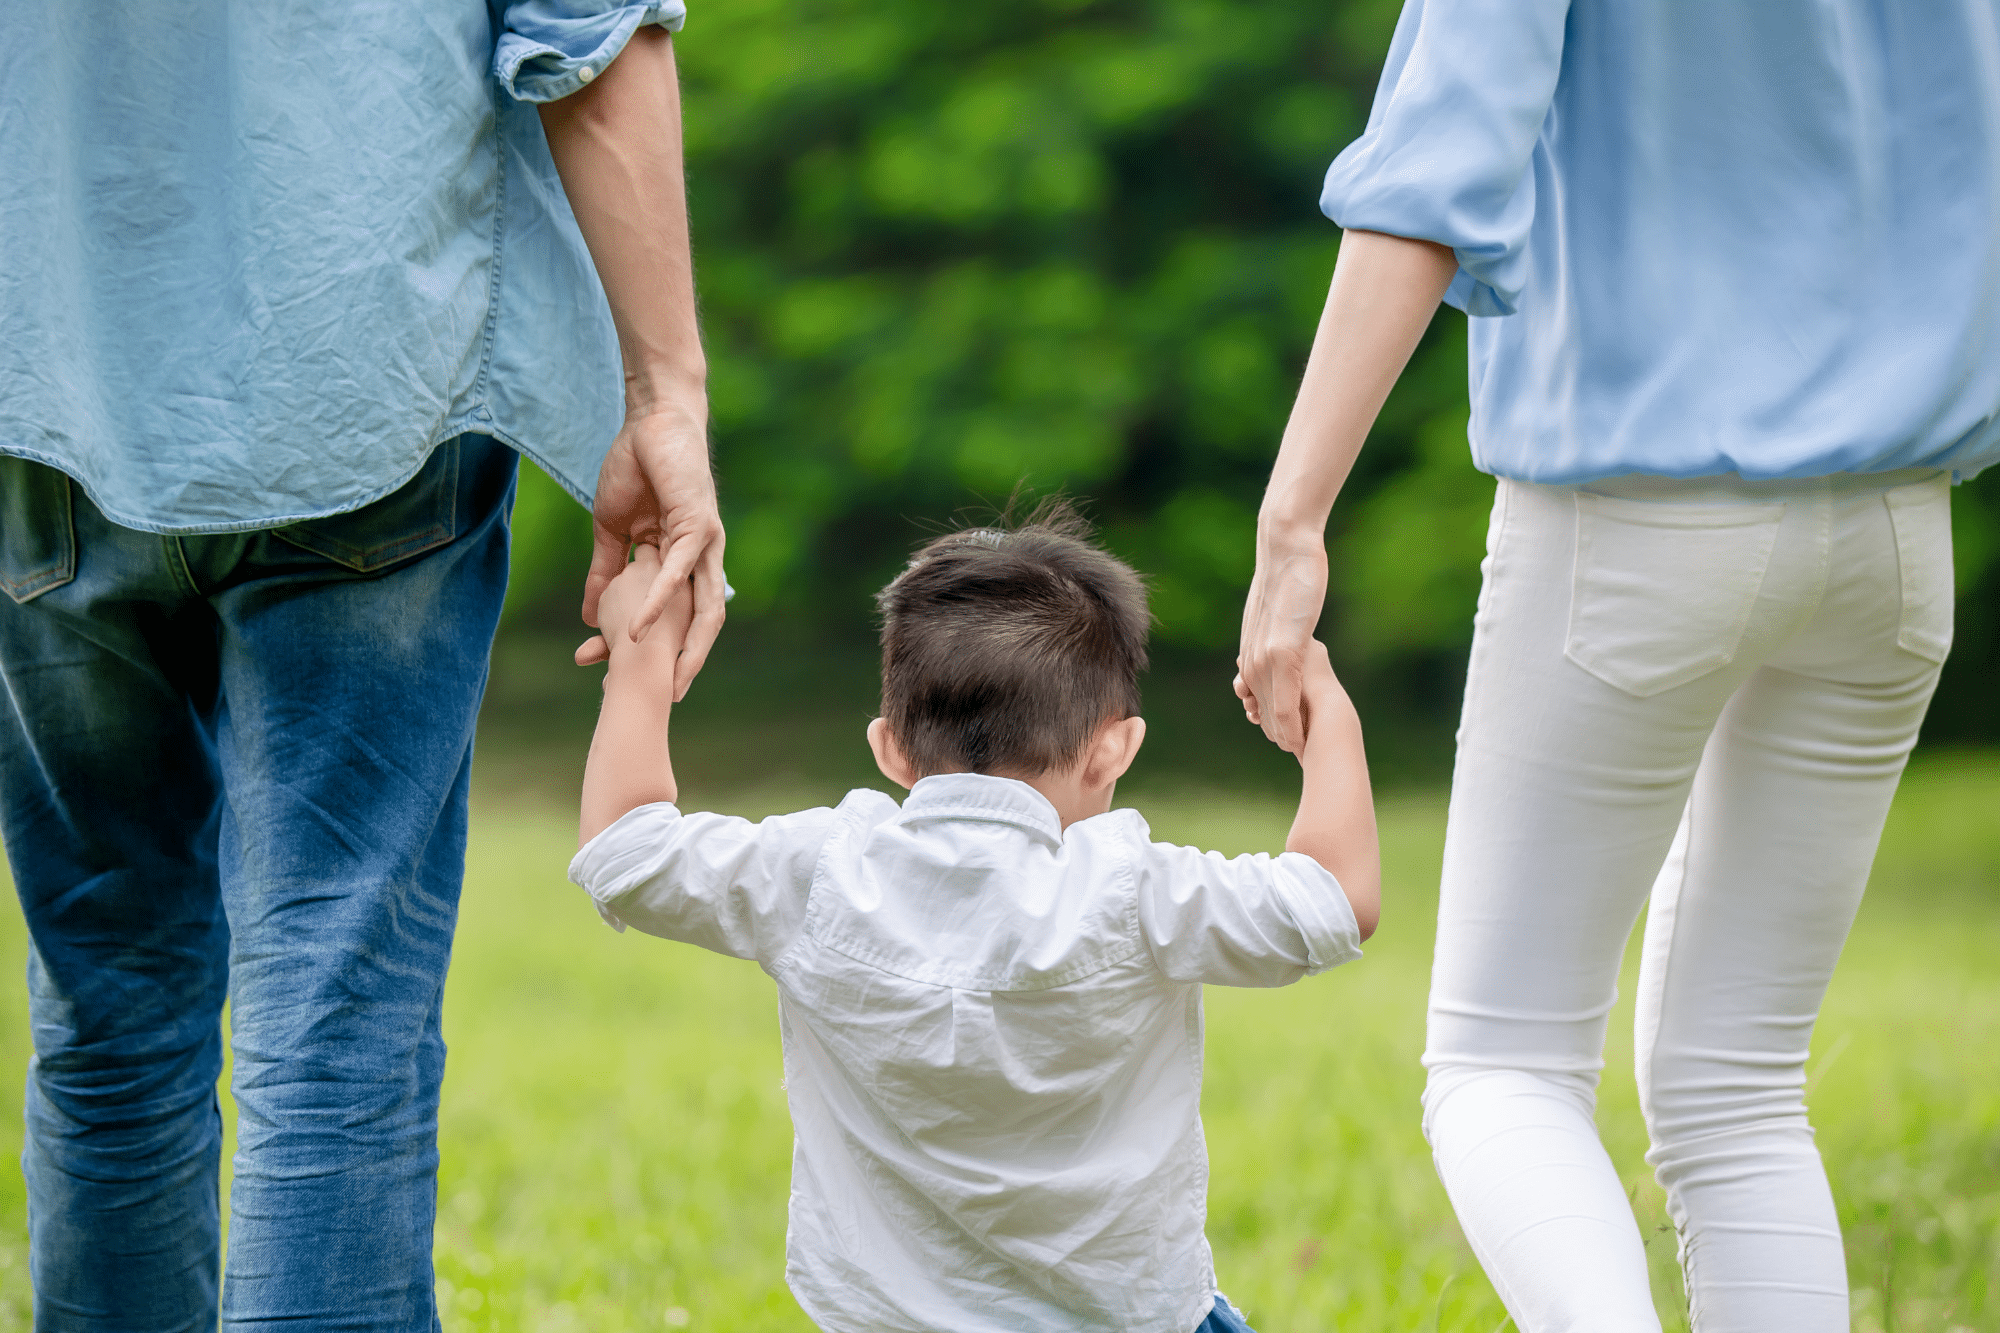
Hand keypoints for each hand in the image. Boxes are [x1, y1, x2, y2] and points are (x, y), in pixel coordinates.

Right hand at [576, 406, 723, 697]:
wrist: (651, 420)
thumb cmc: (636, 469)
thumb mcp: (612, 531)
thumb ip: (605, 572)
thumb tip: (590, 614)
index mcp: (684, 564)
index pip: (672, 617)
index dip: (654, 648)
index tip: (632, 680)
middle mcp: (703, 560)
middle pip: (701, 623)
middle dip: (689, 663)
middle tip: (671, 699)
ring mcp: (706, 544)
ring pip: (703, 606)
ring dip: (686, 646)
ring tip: (669, 679)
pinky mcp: (698, 524)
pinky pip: (677, 572)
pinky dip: (657, 600)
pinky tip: (638, 626)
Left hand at [1234, 531, 1328, 752]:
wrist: (1286, 552)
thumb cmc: (1287, 580)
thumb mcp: (1274, 617)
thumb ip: (1272, 637)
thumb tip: (1275, 645)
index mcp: (1251, 656)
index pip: (1259, 704)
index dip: (1276, 729)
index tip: (1293, 748)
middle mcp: (1252, 663)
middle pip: (1265, 716)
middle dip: (1282, 739)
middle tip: (1302, 760)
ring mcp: (1265, 660)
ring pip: (1273, 715)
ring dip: (1287, 740)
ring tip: (1304, 759)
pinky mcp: (1283, 654)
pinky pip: (1286, 701)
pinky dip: (1292, 725)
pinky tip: (1301, 740)